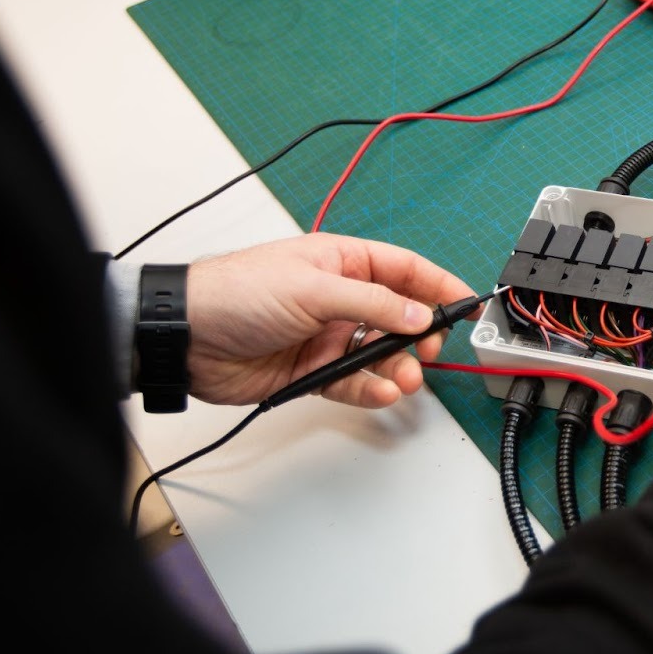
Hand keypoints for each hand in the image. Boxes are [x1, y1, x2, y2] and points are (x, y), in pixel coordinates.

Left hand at [185, 233, 475, 407]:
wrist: (187, 339)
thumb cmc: (237, 293)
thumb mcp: (313, 288)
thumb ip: (372, 304)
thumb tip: (419, 315)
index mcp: (341, 263)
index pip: (403, 270)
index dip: (437, 285)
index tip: (466, 304)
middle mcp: (338, 298)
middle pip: (399, 316)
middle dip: (420, 335)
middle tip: (430, 350)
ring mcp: (327, 336)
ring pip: (380, 354)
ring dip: (398, 367)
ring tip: (405, 379)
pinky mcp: (313, 371)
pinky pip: (355, 382)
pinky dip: (371, 388)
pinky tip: (380, 391)